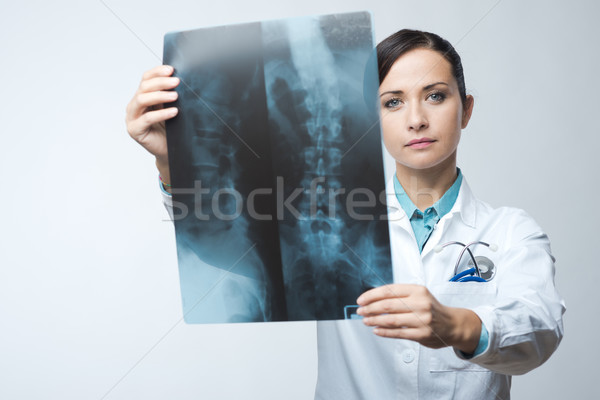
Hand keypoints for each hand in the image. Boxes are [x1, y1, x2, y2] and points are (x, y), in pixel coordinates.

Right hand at [125, 65, 179, 183]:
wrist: (169, 151)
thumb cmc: (170, 129)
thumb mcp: (170, 108)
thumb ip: (169, 95)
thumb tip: (179, 79)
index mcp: (141, 97)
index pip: (145, 79)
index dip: (157, 72)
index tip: (171, 69)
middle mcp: (134, 105)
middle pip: (143, 87)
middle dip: (161, 82)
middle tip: (176, 82)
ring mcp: (132, 118)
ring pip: (142, 100)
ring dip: (160, 95)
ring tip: (176, 96)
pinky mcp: (135, 130)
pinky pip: (147, 118)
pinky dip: (161, 113)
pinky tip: (174, 112)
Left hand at [356, 284, 480, 352]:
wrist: (452, 324)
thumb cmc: (431, 309)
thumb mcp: (419, 295)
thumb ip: (400, 295)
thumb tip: (373, 299)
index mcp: (418, 290)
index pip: (389, 290)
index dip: (371, 295)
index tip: (361, 300)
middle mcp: (420, 303)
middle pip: (388, 305)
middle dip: (370, 308)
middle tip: (361, 311)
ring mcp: (422, 319)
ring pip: (391, 320)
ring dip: (375, 320)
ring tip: (366, 320)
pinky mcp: (422, 334)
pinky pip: (398, 333)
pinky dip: (384, 332)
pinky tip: (376, 330)